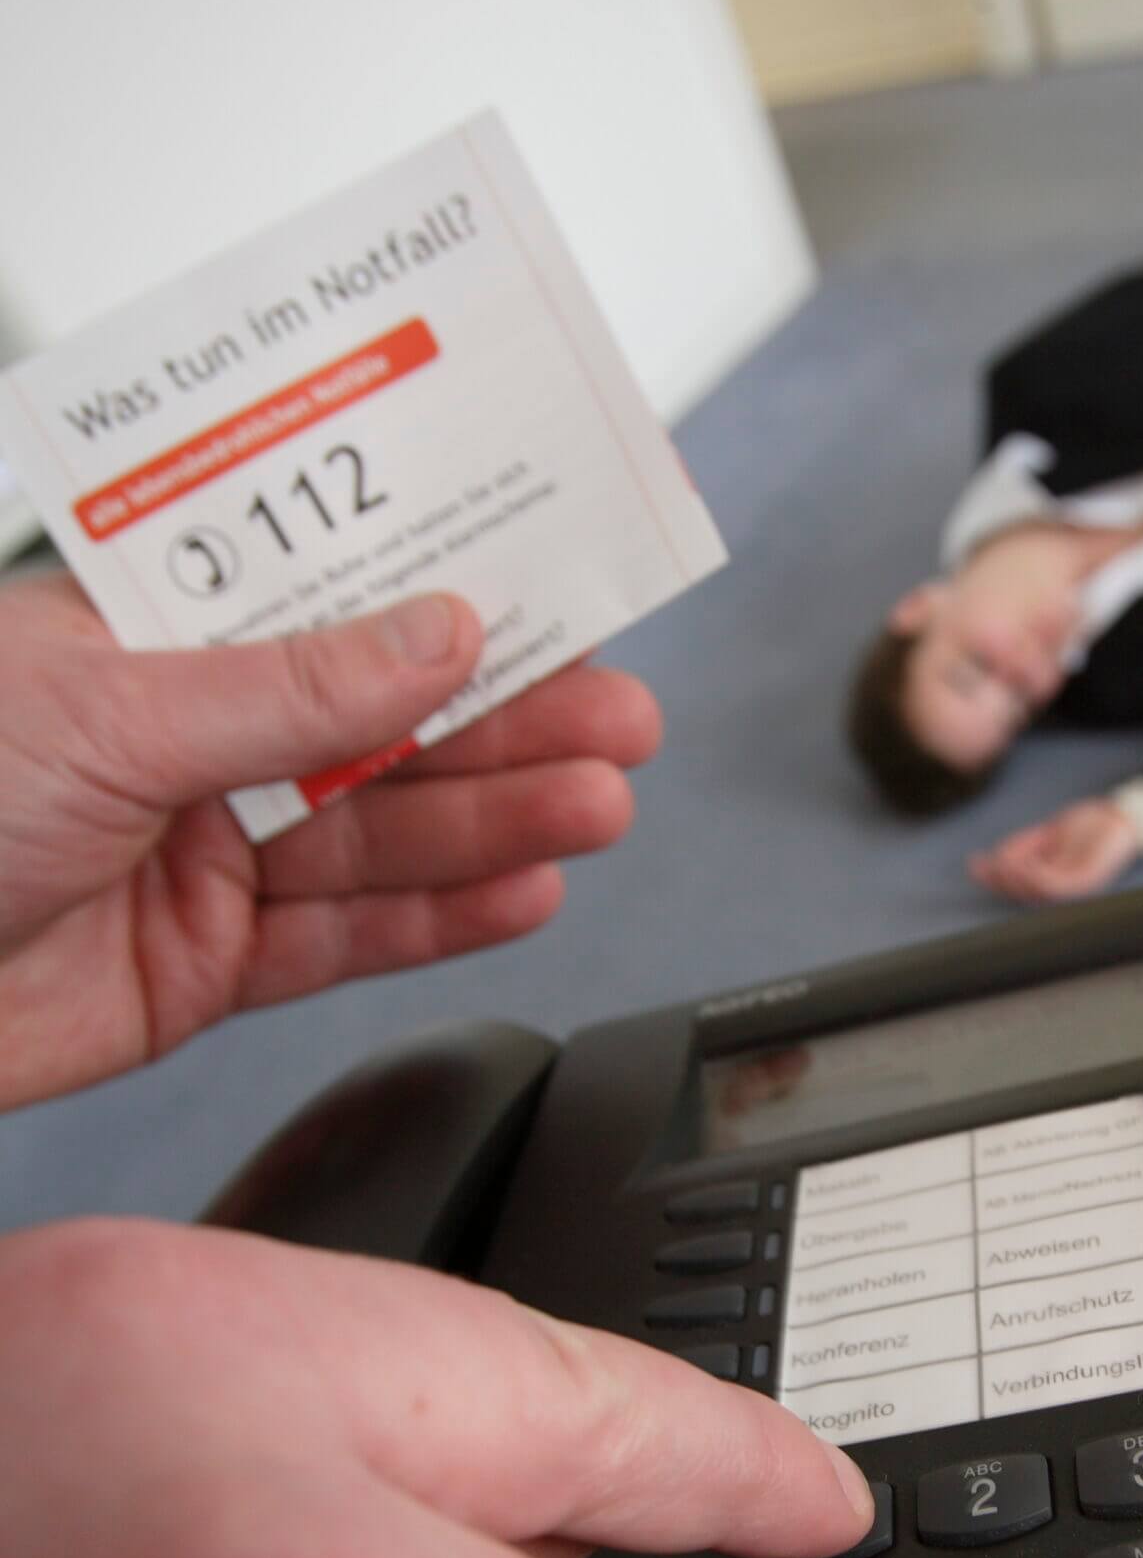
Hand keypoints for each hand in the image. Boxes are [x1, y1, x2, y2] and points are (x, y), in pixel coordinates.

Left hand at [0, 574, 661, 1109]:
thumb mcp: (109, 711)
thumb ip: (292, 689)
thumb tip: (435, 634)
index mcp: (143, 634)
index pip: (328, 597)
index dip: (447, 592)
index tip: (558, 590)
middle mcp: (179, 738)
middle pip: (379, 722)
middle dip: (504, 719)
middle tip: (618, 716)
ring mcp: (198, 854)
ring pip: (379, 832)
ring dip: (494, 818)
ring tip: (598, 802)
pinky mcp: (204, 967)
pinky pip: (345, 938)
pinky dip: (436, 918)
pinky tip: (522, 889)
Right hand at [969, 797, 1142, 902]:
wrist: (1121, 815)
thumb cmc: (1088, 825)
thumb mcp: (1046, 834)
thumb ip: (1022, 847)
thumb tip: (994, 859)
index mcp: (1050, 882)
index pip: (1016, 887)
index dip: (993, 879)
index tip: (974, 865)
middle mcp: (1063, 891)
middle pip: (1023, 895)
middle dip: (1000, 881)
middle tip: (985, 864)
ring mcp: (1076, 889)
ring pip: (1038, 894)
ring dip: (1016, 880)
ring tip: (1001, 864)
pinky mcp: (1088, 881)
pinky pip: (1058, 886)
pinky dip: (1037, 878)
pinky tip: (1024, 865)